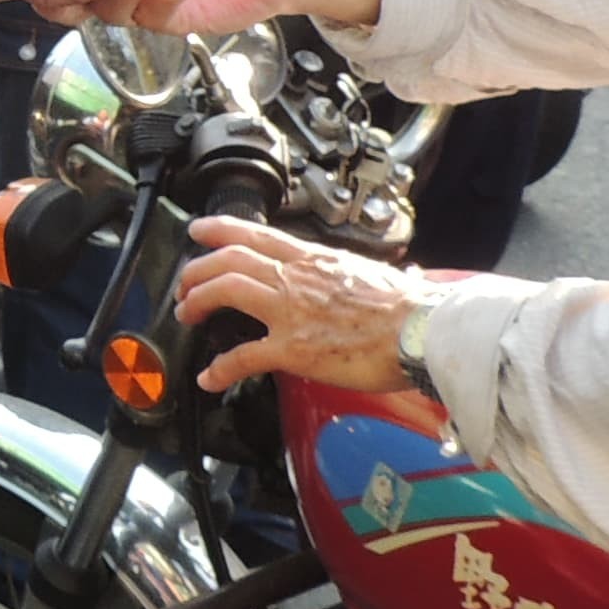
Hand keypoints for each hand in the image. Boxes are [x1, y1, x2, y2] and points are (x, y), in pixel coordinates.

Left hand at [178, 214, 421, 394]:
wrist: (423, 330)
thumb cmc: (410, 308)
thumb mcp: (374, 273)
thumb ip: (354, 275)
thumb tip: (373, 276)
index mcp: (314, 259)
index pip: (256, 235)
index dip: (220, 230)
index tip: (199, 230)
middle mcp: (296, 278)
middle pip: (229, 260)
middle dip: (197, 269)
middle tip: (185, 284)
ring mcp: (291, 311)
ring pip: (225, 291)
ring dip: (198, 301)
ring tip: (187, 314)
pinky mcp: (293, 349)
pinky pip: (243, 357)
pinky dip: (220, 368)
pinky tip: (210, 378)